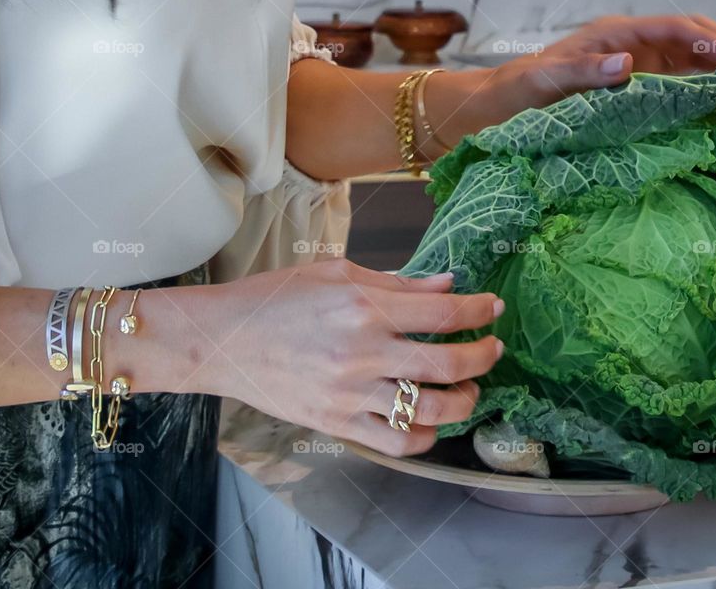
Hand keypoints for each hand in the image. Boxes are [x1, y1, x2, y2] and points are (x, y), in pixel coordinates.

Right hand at [146, 259, 503, 456]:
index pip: (443, 314)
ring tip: (468, 388)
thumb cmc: (274, 298)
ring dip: (465, 400)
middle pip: (448, 365)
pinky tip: (429, 420)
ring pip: (431, 410)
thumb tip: (447, 286)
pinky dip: (425, 435)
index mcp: (362, 307)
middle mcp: (361, 353)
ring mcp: (349, 394)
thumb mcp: (335, 273)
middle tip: (492, 349)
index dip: (478, 311)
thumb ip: (396, 283)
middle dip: (484, 357)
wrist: (223, 340)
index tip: (492, 308)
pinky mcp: (336, 424)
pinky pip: (397, 442)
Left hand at [489, 14, 715, 116]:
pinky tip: (713, 102)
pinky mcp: (625, 87)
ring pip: (683, 59)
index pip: (671, 28)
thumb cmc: (520, 90)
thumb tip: (626, 64)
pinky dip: (694, 88)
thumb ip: (584, 71)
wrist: (498, 106)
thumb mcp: (546, 80)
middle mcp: (626, 45)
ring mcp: (628, 65)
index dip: (706, 40)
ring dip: (714, 69)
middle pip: (686, 38)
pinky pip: (668, 82)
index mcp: (612, 35)